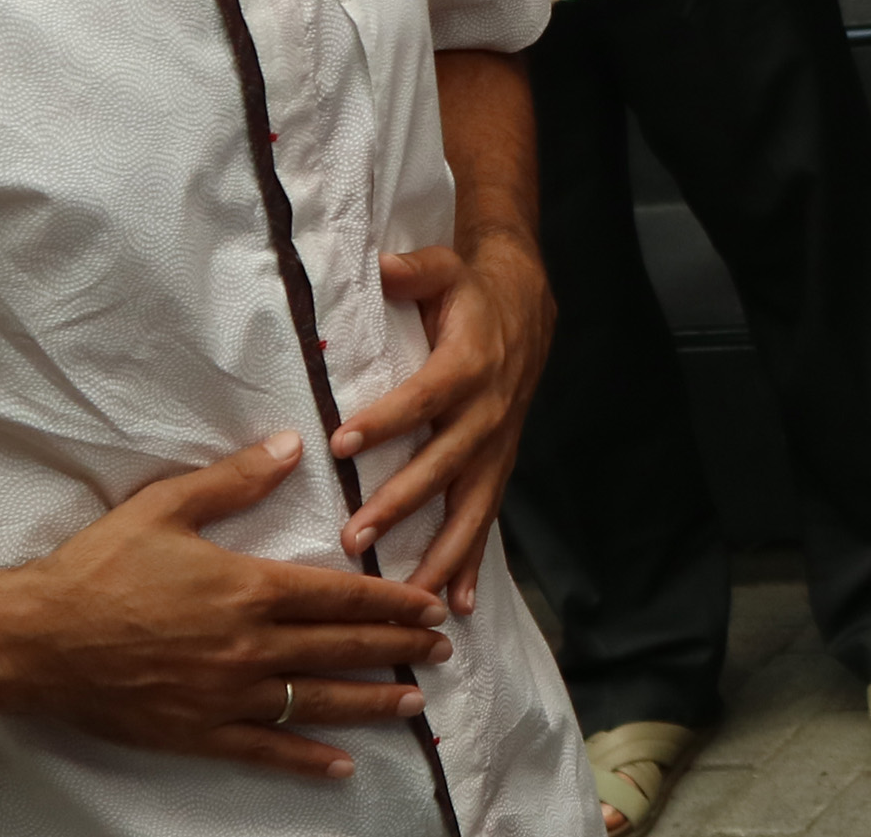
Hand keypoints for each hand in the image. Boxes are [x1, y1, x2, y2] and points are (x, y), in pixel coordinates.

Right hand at [0, 433, 453, 780]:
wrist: (35, 639)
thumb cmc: (98, 567)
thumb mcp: (167, 506)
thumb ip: (236, 479)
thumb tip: (292, 443)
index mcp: (249, 588)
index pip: (340, 595)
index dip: (392, 602)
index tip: (429, 606)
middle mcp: (249, 646)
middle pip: (342, 648)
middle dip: (398, 649)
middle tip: (441, 651)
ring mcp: (227, 695)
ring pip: (317, 701)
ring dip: (371, 702)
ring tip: (414, 703)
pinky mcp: (198, 732)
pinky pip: (265, 750)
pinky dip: (307, 760)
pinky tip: (341, 765)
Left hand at [331, 241, 551, 611]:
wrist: (528, 303)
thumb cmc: (471, 290)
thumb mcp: (444, 267)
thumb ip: (412, 272)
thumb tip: (381, 266)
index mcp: (469, 364)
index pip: (423, 397)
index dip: (386, 419)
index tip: (343, 444)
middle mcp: (487, 412)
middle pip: (444, 465)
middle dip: (402, 504)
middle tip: (355, 538)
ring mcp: (496, 445)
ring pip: (472, 507)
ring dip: (443, 553)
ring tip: (410, 597)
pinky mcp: (498, 463)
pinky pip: (487, 518)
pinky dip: (475, 562)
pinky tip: (460, 604)